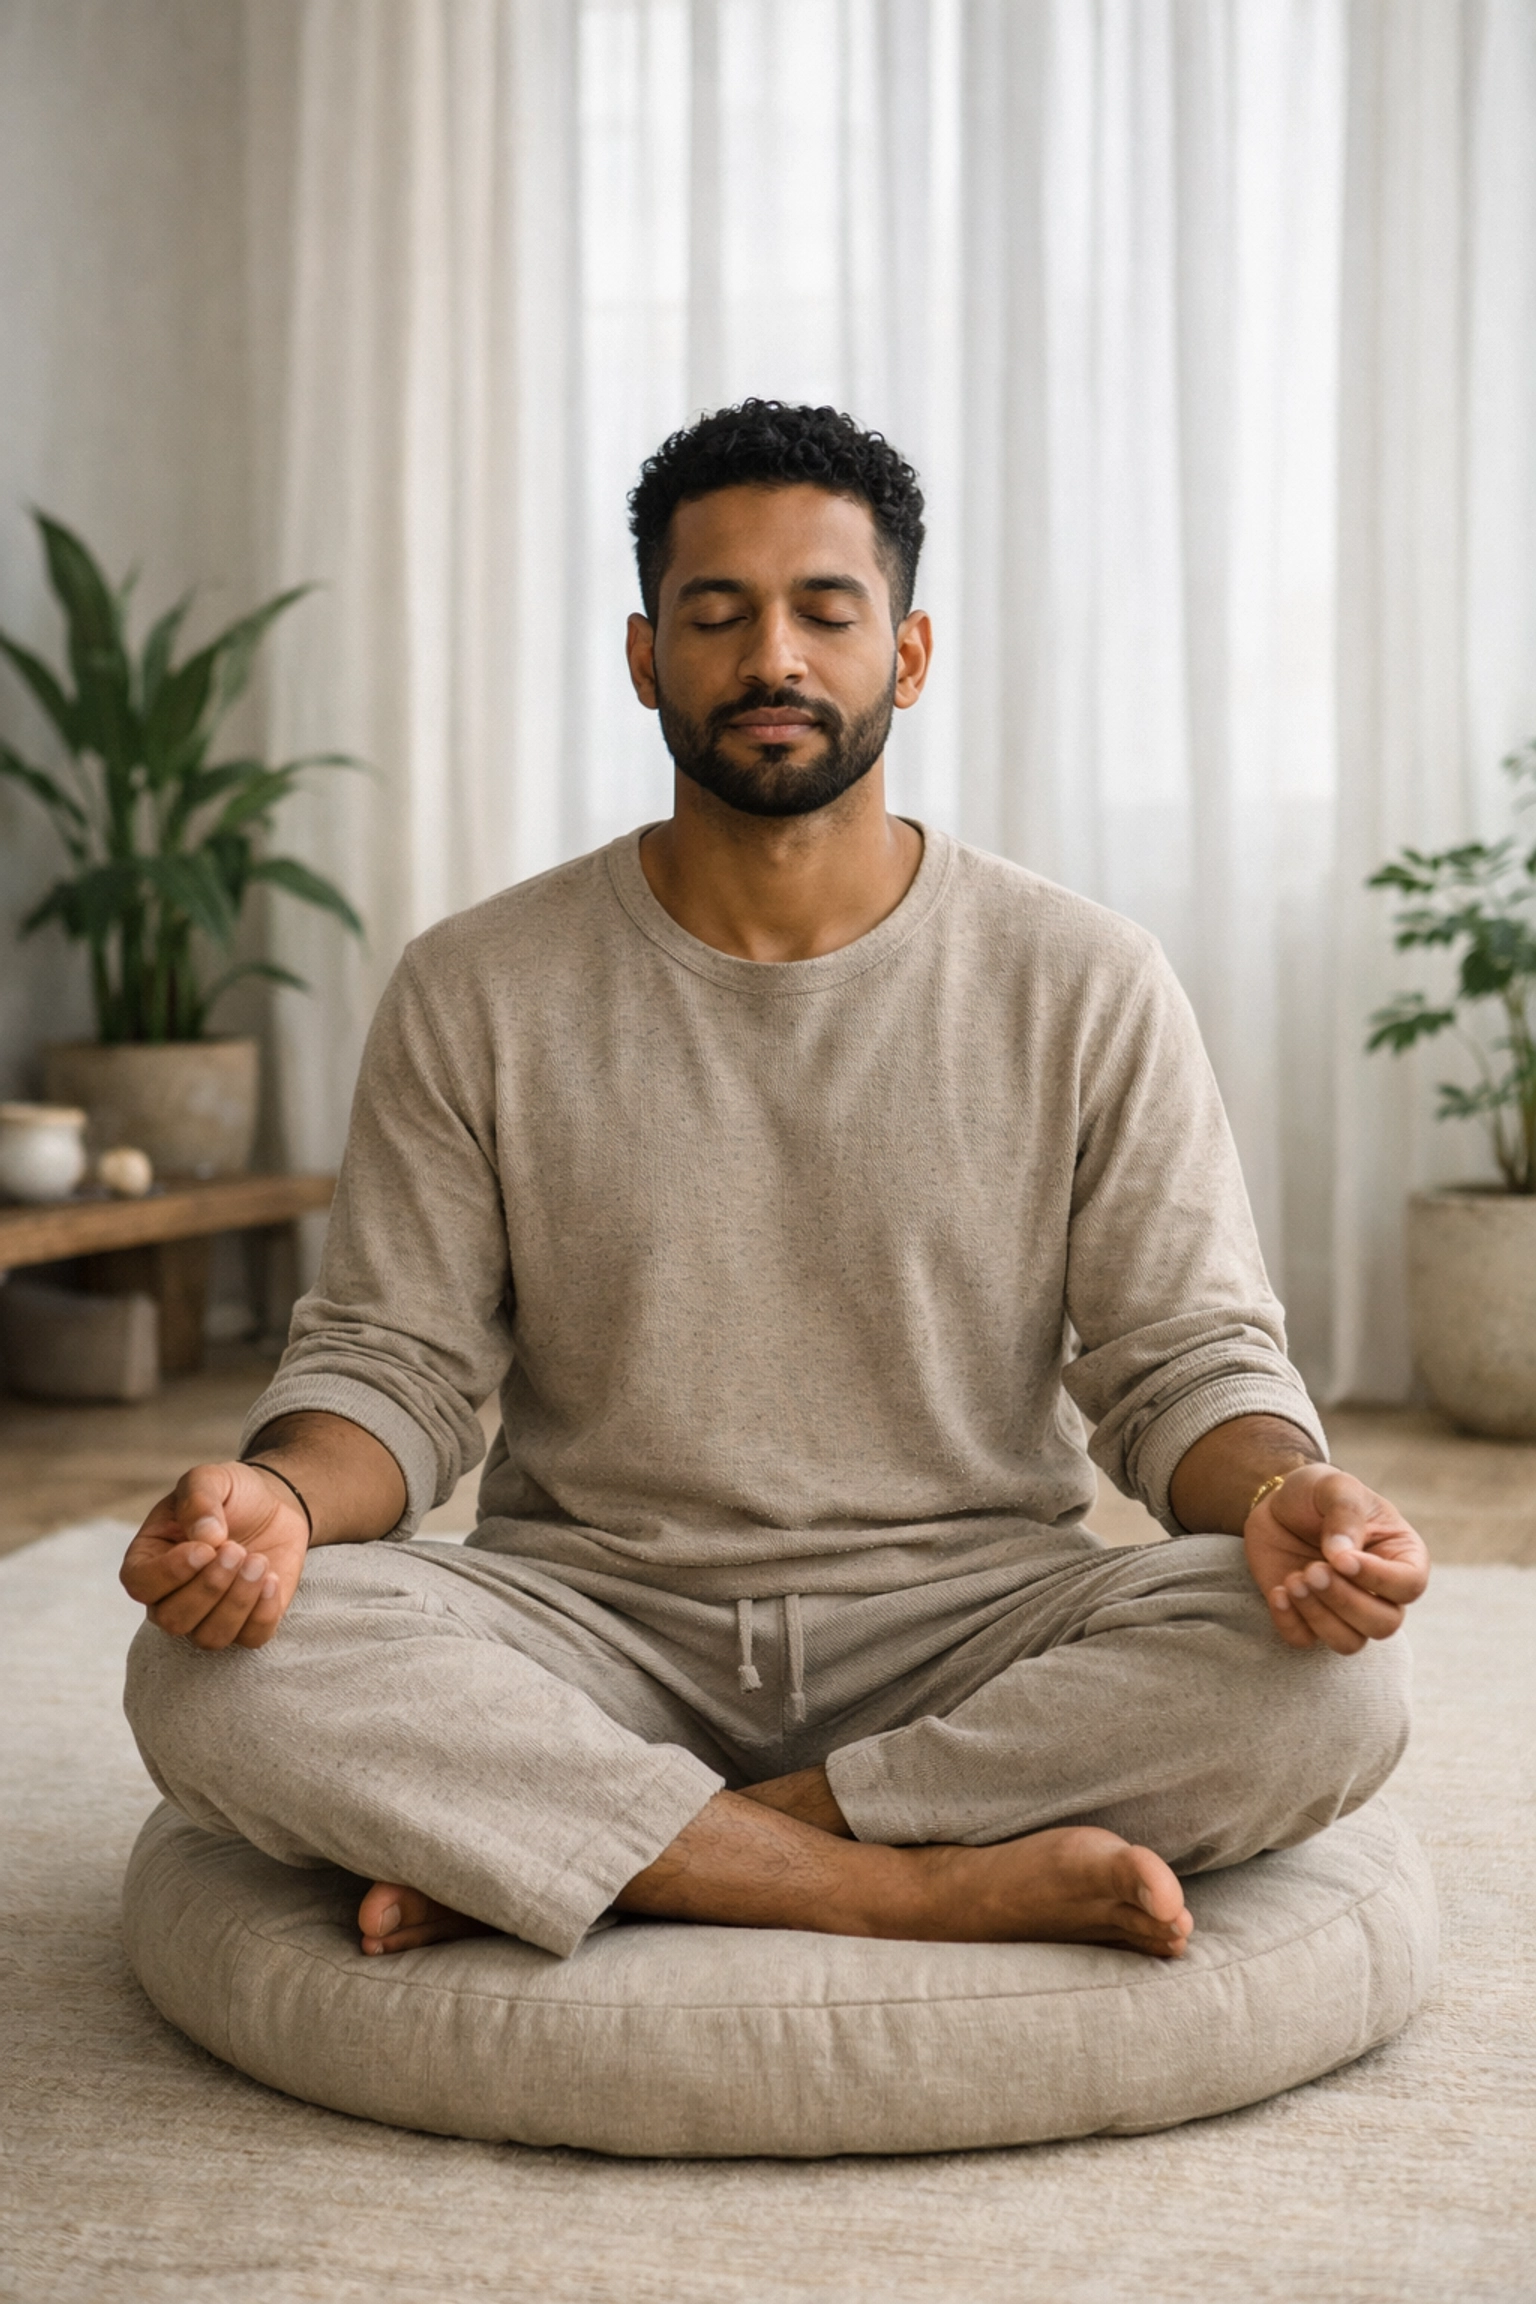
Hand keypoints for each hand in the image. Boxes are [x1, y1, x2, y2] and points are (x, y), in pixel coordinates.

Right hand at [120, 1461, 310, 1650]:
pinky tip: (272, 1578)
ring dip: (237, 1602)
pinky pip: (250, 1639)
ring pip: (209, 1637)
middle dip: (209, 1587)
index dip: (169, 1573)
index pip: (139, 1584)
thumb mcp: (211, 1479)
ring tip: (258, 1561)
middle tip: (236, 1549)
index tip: (204, 1549)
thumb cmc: (231, 1494)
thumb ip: (199, 1499)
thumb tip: (205, 1537)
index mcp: (150, 1558)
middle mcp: (171, 1596)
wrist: (273, 1505)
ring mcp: (208, 1615)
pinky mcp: (247, 1623)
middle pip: (172, 1620)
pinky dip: (263, 1613)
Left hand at [1244, 1464, 1428, 1654]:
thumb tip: (1342, 1556)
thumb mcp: (1335, 1487)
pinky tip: (1278, 1591)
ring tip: (1293, 1580)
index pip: (1409, 1585)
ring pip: (1349, 1642)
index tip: (1341, 1560)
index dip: (1378, 1579)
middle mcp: (1380, 1591)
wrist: (1278, 1503)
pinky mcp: (1308, 1617)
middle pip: (1384, 1624)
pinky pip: (1305, 1641)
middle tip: (1313, 1570)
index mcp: (1402, 1556)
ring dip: (1319, 1616)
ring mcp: (1345, 1609)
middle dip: (1345, 1602)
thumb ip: (1345, 1515)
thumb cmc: (1318, 1493)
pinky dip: (1290, 1621)